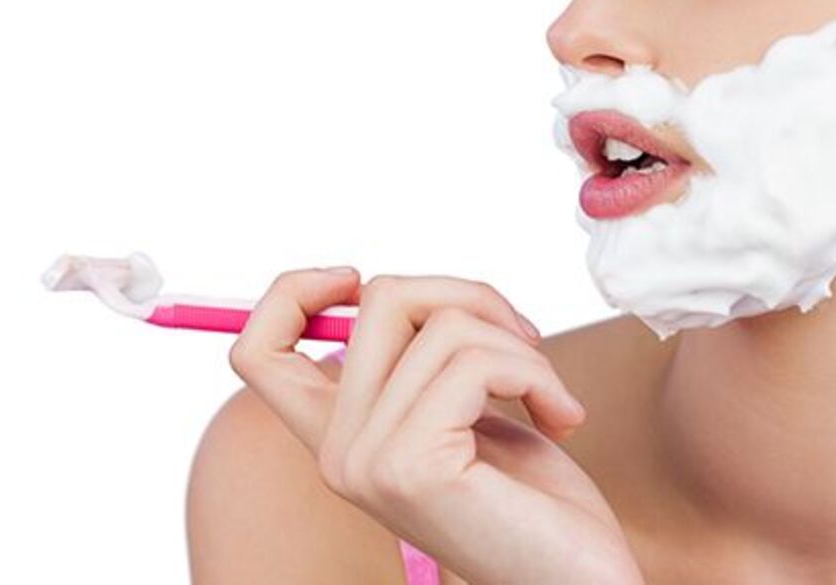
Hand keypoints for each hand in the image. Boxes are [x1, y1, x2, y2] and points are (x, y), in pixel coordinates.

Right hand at [230, 268, 644, 584]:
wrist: (578, 579)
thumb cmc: (535, 497)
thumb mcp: (463, 406)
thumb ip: (420, 358)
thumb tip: (388, 286)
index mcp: (340, 438)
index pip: (258, 350)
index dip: (295, 291)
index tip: (358, 280)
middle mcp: (337, 453)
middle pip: (379, 298)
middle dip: (471, 296)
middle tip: (525, 342)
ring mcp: (367, 461)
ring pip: (442, 325)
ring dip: (521, 346)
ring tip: (548, 396)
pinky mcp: (412, 467)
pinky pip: (475, 362)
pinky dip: (537, 374)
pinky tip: (561, 418)